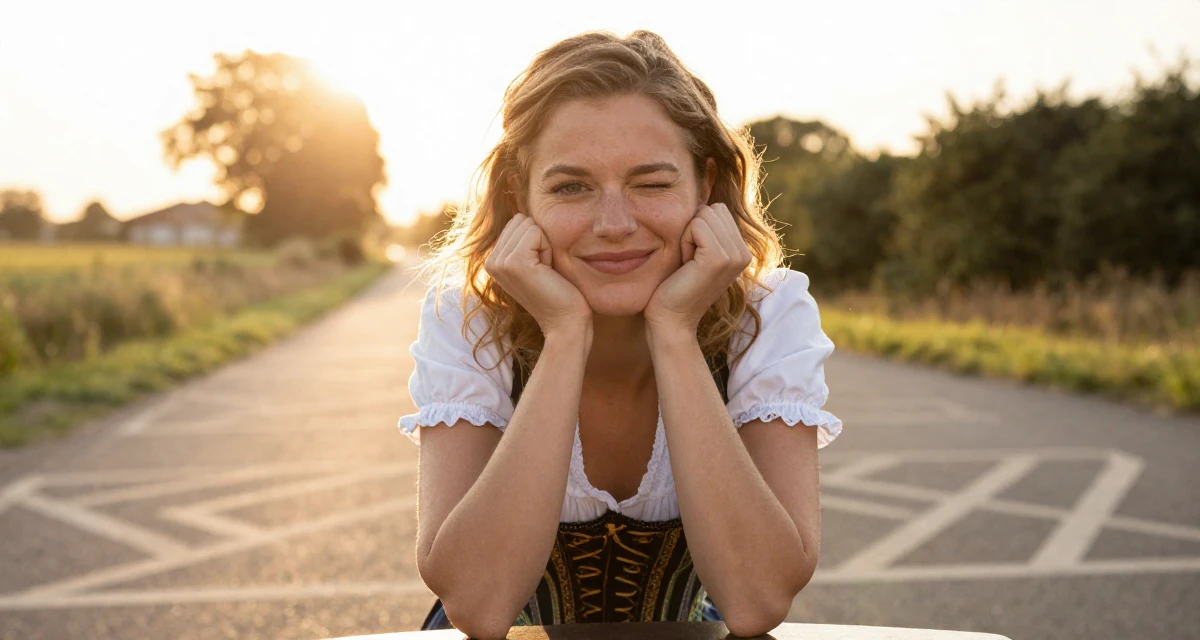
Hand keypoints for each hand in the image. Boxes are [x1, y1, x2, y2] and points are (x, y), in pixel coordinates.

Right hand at [484, 212, 591, 335]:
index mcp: (492, 260)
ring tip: (545, 272)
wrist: (565, 322)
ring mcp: (499, 262)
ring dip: (545, 246)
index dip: (537, 241)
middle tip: (544, 271)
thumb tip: (522, 214)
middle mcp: (490, 261)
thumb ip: (523, 241)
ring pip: (529, 225)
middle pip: (522, 220)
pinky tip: (547, 272)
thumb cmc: (558, 292)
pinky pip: (536, 232)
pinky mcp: (514, 262)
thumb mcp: (534, 262)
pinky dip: (548, 249)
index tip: (540, 269)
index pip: (517, 222)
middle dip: (540, 241)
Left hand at [644, 203, 751, 335]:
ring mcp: (735, 256)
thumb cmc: (675, 286)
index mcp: (742, 250)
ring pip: (704, 215)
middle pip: (712, 209)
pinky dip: (683, 241)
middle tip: (688, 261)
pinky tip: (685, 265)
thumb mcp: (696, 253)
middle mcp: (744, 253)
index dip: (696, 228)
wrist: (670, 320)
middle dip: (692, 229)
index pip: (717, 209)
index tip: (692, 258)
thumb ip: (707, 230)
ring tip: (687, 263)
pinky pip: (696, 225)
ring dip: (687, 236)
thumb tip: (704, 194)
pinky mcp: (719, 259)